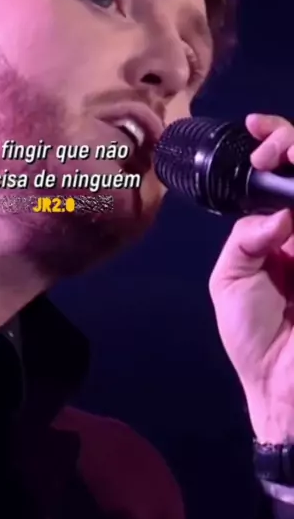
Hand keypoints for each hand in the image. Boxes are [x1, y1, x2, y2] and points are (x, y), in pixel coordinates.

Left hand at [209, 113, 293, 442]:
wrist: (279, 389)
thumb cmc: (254, 337)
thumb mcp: (230, 279)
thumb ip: (248, 238)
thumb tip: (281, 213)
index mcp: (282, 233)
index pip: (283, 179)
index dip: (277, 146)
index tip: (258, 128)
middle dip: (293, 146)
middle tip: (279, 145)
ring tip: (288, 155)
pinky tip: (292, 212)